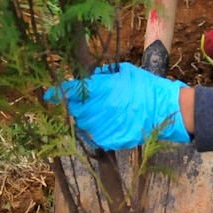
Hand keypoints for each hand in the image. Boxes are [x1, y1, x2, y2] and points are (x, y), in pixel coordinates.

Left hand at [45, 62, 189, 151]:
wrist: (163, 111)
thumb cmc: (145, 87)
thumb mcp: (124, 72)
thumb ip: (103, 75)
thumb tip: (89, 76)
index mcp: (100, 90)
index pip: (70, 91)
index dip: (57, 92)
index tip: (49, 94)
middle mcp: (96, 109)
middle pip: (74, 109)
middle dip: (74, 105)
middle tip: (83, 102)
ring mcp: (101, 127)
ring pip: (82, 123)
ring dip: (84, 118)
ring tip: (99, 112)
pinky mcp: (107, 140)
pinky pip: (93, 135)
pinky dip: (95, 130)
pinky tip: (107, 123)